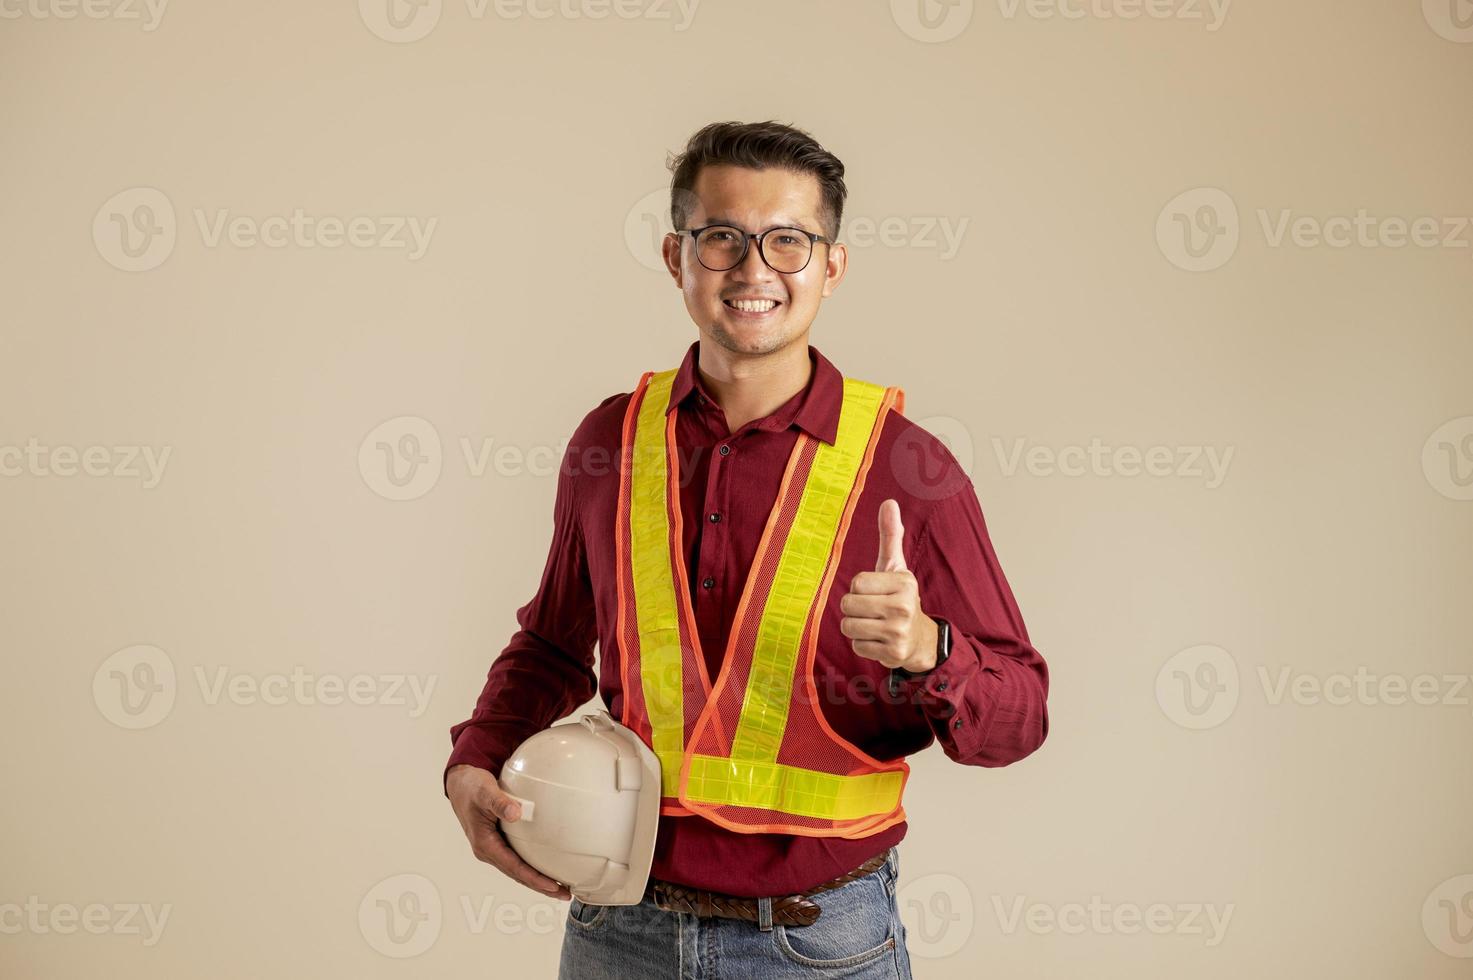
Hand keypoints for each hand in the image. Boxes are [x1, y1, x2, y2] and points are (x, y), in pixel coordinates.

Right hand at [446, 764, 572, 899]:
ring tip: (561, 887)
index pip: (514, 868)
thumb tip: (515, 814)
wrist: (461, 783)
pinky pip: (517, 859)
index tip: (554, 886)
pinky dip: (532, 867)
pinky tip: (547, 867)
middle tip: (566, 895)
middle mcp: (488, 850)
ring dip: (538, 880)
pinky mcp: (498, 842)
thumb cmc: (472, 787)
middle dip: (541, 887)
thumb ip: (499, 802)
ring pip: (518, 870)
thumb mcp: (484, 792)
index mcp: (484, 844)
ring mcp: (493, 848)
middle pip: (518, 875)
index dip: (535, 879)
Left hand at [839, 498, 939, 671]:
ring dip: (857, 626)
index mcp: (903, 582)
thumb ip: (890, 536)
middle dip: (855, 608)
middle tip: (873, 610)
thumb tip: (888, 502)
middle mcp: (903, 607)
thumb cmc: (900, 598)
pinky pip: (857, 646)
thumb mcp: (896, 566)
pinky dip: (863, 644)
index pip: (855, 583)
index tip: (875, 591)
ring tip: (875, 624)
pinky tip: (880, 640)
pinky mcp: (893, 654)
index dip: (859, 588)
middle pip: (848, 605)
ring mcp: (899, 633)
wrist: (921, 638)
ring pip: (849, 626)